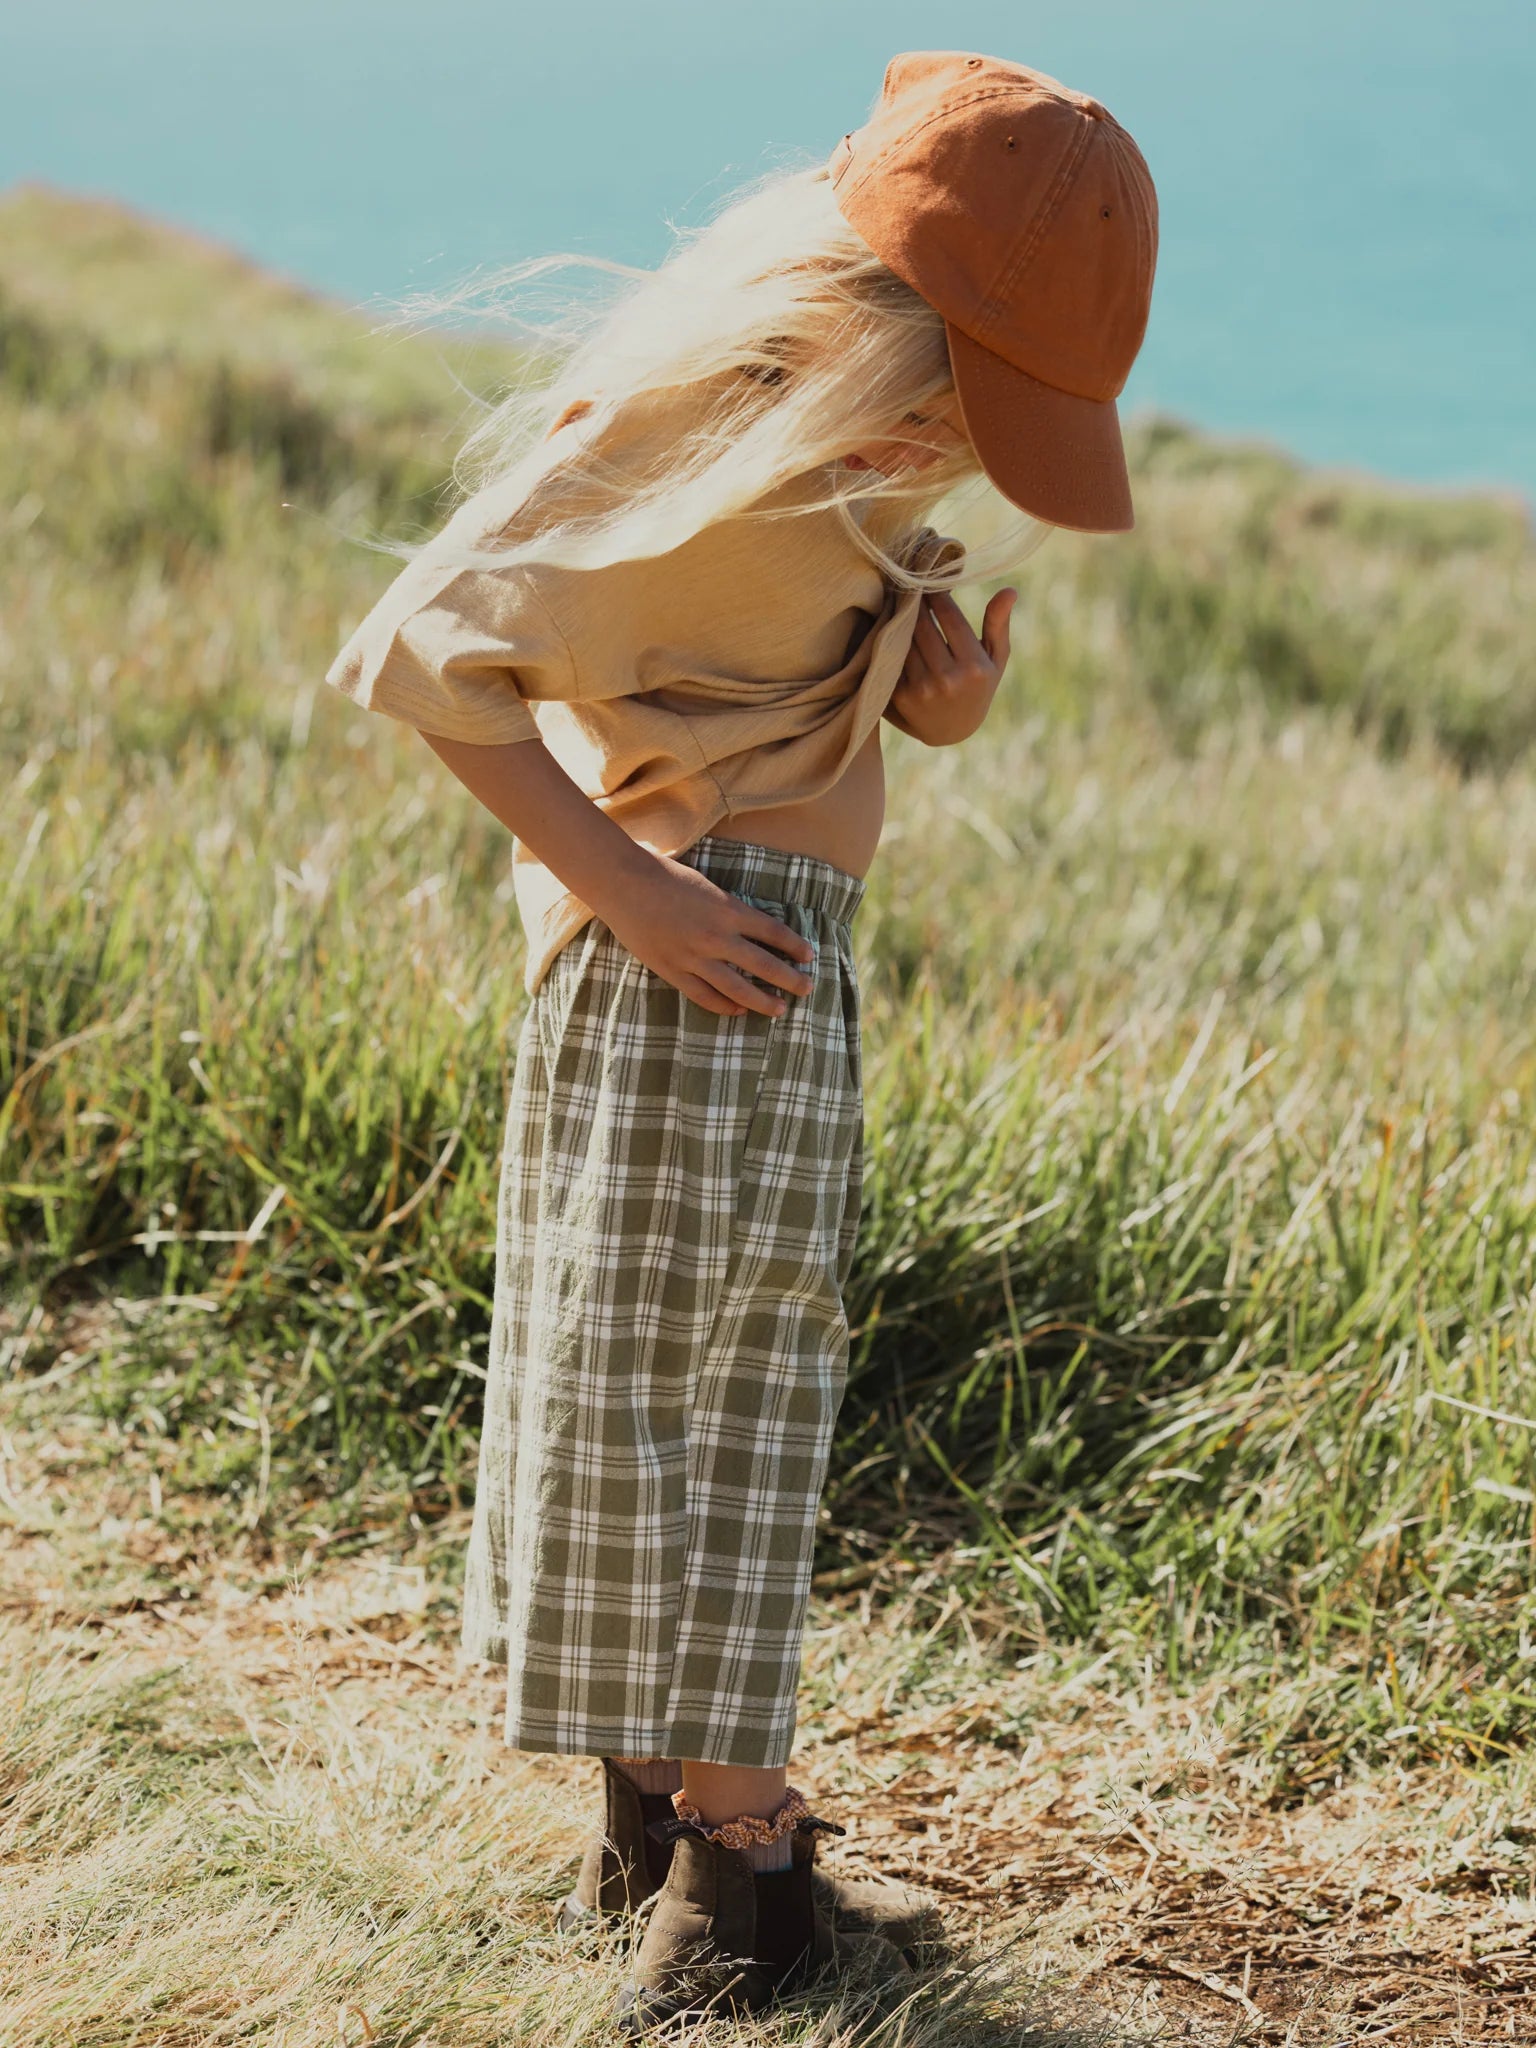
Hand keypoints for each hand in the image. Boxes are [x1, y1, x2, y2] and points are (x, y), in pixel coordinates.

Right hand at [598, 851, 816, 1018]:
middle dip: (790, 980)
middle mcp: (717, 937)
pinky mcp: (673, 971)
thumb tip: (754, 929)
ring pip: (738, 989)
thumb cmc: (666, 876)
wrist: (624, 883)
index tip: (809, 956)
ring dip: (763, 1001)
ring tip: (780, 1009)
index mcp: (729, 910)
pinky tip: (739, 1011)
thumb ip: (730, 909)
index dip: (795, 946)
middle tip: (807, 989)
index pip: (774, 932)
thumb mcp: (708, 886)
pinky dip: (725, 1006)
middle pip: (764, 965)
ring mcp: (695, 958)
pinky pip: (705, 996)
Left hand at [885, 587, 1016, 746]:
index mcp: (974, 667)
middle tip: (909, 584)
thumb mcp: (996, 659)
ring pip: (903, 638)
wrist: (952, 731)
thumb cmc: (978, 686)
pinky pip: (891, 657)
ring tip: (897, 600)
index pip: (950, 617)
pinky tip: (889, 626)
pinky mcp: (899, 696)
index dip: (937, 595)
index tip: (930, 581)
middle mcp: (947, 679)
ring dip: (898, 616)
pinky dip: (889, 639)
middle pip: (922, 625)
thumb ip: (998, 624)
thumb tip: (1010, 590)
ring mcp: (920, 689)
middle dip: (914, 601)